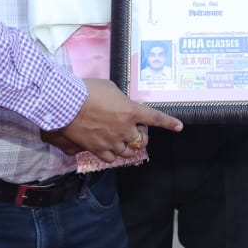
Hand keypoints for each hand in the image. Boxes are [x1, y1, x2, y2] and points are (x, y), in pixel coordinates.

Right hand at [43, 79, 182, 161]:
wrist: (68, 104)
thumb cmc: (87, 91)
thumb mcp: (110, 88)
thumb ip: (120, 99)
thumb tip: (120, 105)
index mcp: (131, 111)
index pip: (156, 118)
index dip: (169, 123)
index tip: (179, 127)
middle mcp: (125, 128)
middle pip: (141, 140)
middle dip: (140, 135)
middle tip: (133, 129)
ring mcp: (112, 141)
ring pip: (128, 152)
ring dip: (127, 146)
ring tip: (120, 139)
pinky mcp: (98, 149)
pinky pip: (111, 158)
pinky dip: (112, 154)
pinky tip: (108, 148)